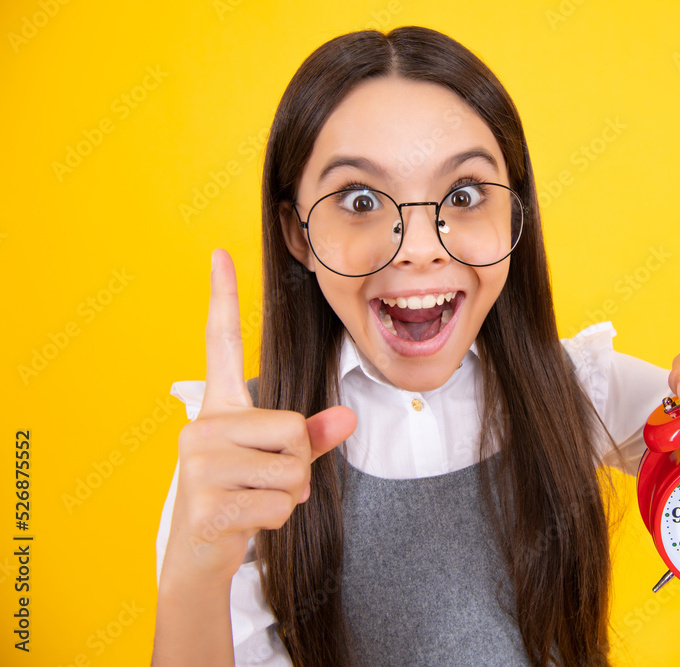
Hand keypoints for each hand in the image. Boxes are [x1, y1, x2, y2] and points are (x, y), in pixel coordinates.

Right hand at [162, 249, 355, 581]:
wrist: (198, 555)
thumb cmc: (240, 498)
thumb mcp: (277, 462)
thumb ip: (311, 437)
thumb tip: (350, 417)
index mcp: (219, 408)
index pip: (221, 343)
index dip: (224, 298)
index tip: (221, 252)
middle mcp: (201, 426)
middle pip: (294, 429)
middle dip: (298, 466)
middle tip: (263, 483)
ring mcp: (198, 463)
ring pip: (292, 470)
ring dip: (289, 496)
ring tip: (253, 501)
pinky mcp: (206, 502)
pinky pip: (279, 504)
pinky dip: (277, 520)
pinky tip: (244, 522)